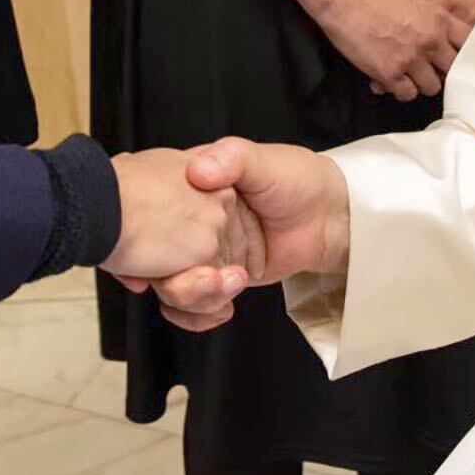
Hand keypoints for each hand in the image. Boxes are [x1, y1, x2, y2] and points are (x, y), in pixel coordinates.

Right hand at [122, 139, 350, 330]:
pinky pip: (195, 304)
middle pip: (156, 259)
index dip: (141, 238)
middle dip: (169, 278)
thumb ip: (231, 160)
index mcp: (194, 188)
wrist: (334, 218)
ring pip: (173, 286)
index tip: (145, 256)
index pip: (150, 213)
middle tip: (197, 278)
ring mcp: (208, 253)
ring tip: (227, 285)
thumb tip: (199, 170)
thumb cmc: (300, 179)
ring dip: (190, 298)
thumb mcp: (263, 161)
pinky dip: (199, 315)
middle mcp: (195, 223)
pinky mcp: (223, 277)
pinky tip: (221, 306)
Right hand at [312, 0, 469, 103]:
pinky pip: (407, 94)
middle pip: (453, 69)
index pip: (469, 44)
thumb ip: (432, 20)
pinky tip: (394, 81)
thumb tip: (441, 38)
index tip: (456, 57)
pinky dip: (401, 90)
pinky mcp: (389, 73)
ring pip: (432, 87)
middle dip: (443, 70)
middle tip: (431, 69)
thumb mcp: (414, 0)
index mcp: (439, 19)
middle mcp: (430, 40)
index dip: (464, 53)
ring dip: (422, 83)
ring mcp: (410, 58)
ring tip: (410, 75)